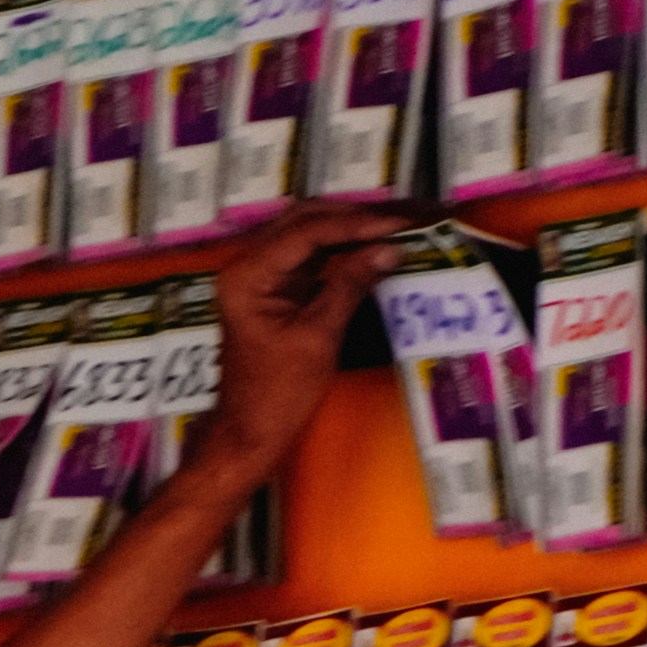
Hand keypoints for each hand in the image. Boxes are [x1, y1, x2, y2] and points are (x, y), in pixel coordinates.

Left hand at [197, 197, 404, 476]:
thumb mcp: (318, 337)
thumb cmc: (277, 394)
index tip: (397, 223)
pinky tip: (372, 246)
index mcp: (247, 275)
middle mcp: (246, 265)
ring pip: (308, 233)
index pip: (307, 232)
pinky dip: (341, 250)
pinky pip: (310, 256)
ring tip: (393, 224)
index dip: (356, 224)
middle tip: (400, 215)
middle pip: (304, 220)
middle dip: (354, 216)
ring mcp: (259, 275)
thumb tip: (388, 248)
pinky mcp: (274, 289)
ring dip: (350, 228)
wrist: (250, 432)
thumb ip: (349, 285)